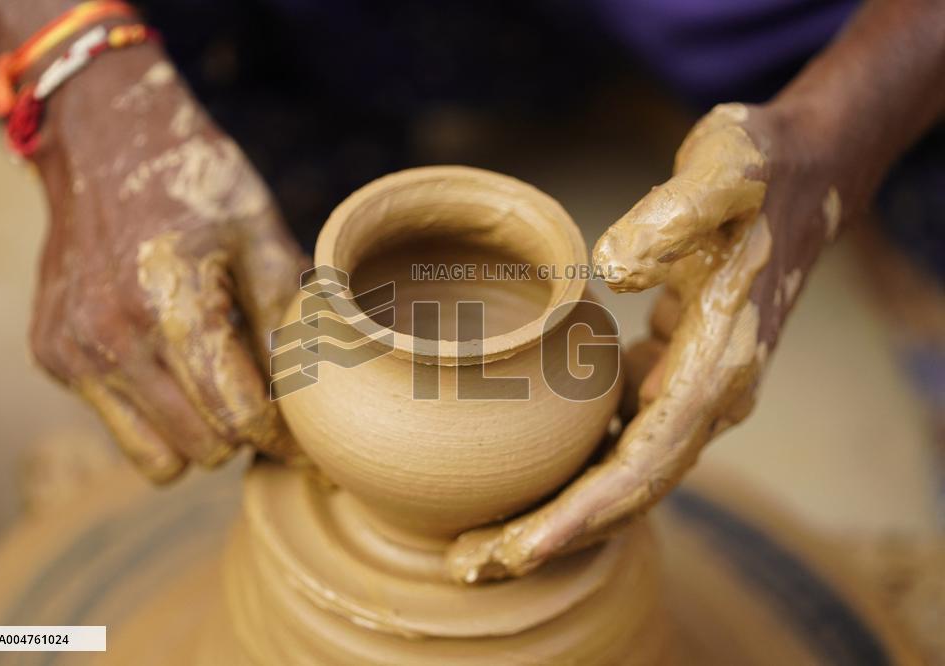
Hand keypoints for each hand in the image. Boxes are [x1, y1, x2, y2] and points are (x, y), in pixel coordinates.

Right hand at [28, 51, 306, 481]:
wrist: (104, 141)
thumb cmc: (196, 183)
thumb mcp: (261, 235)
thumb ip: (286, 320)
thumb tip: (314, 398)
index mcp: (172, 303)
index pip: (239, 415)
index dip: (284, 436)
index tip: (305, 438)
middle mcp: (111, 337)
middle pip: (203, 448)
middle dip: (243, 435)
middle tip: (264, 404)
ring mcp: (73, 351)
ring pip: (158, 459)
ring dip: (197, 436)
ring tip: (217, 387)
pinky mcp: (50, 356)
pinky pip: (119, 427)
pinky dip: (155, 413)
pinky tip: (170, 362)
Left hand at [447, 102, 842, 582]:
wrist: (800, 176)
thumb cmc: (758, 172)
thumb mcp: (726, 170)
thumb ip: (674, 216)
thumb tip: (613, 268)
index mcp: (719, 363)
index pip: (647, 463)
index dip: (584, 513)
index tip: (521, 549)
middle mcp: (709, 394)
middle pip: (628, 492)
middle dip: (554, 536)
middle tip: (472, 566)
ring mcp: (691, 390)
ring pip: (622, 476)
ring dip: (558, 515)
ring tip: (482, 545)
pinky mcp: (672, 375)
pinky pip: (621, 441)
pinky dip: (575, 471)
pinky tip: (524, 481)